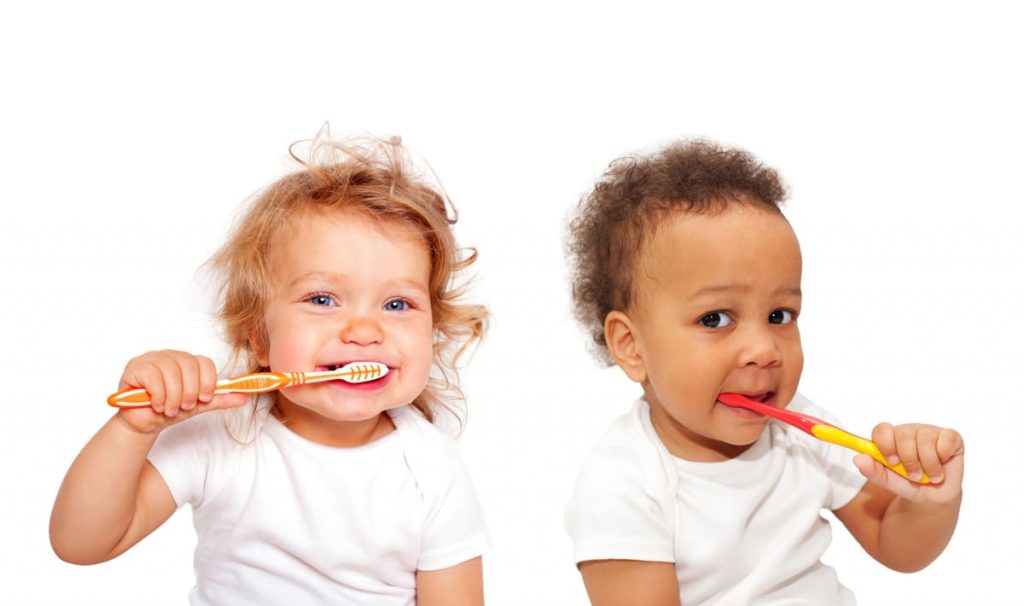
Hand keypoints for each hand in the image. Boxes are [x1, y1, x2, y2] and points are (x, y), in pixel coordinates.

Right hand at [114, 350, 247, 433]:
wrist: (143, 422)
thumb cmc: (169, 410)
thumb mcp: (197, 406)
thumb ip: (219, 399)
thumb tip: (243, 398)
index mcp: (188, 362)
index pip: (205, 362)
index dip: (208, 381)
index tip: (204, 399)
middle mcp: (171, 356)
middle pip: (189, 364)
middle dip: (190, 391)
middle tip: (186, 407)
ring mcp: (153, 358)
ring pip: (171, 371)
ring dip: (174, 396)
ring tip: (171, 410)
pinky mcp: (136, 366)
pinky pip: (152, 376)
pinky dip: (158, 394)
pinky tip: (157, 405)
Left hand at [853, 422, 963, 503]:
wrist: (933, 497)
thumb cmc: (908, 484)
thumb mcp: (888, 481)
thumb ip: (872, 470)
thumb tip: (857, 458)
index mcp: (891, 438)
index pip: (882, 429)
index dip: (886, 445)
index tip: (892, 462)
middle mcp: (909, 431)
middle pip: (904, 434)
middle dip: (909, 460)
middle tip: (913, 476)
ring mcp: (930, 432)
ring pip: (925, 438)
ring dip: (927, 464)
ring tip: (929, 476)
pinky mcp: (950, 437)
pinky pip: (947, 439)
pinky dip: (943, 457)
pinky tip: (942, 467)